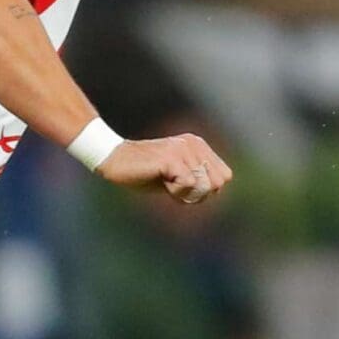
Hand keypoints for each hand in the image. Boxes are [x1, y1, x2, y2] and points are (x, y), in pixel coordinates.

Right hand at [98, 133, 232, 204]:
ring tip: (165, 181)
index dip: (206, 190)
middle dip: (198, 193)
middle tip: (174, 185)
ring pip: (203, 187)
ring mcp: (184, 150)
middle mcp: (194, 144)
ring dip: (184, 193)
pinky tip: (161, 181)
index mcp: (199, 145)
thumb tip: (218, 190)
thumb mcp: (177, 176)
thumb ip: (198, 180)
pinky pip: (188, 186)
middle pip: (217, 184)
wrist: (115, 160)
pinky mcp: (172, 158)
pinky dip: (175, 192)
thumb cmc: (145, 172)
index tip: (184, 185)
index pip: (224, 177)